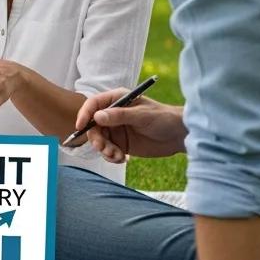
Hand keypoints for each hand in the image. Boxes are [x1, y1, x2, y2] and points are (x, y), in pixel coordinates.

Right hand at [71, 87, 185, 160]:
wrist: (179, 135)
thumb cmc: (163, 118)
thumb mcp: (142, 116)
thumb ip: (119, 116)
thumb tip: (97, 116)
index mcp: (117, 100)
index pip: (94, 104)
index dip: (84, 114)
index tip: (80, 127)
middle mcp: (113, 114)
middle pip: (93, 125)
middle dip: (96, 138)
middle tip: (104, 148)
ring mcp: (116, 129)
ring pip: (99, 140)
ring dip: (104, 150)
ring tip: (117, 156)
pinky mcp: (121, 144)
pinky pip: (108, 151)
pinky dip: (111, 157)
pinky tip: (123, 159)